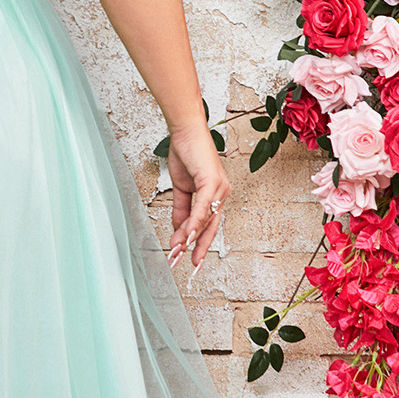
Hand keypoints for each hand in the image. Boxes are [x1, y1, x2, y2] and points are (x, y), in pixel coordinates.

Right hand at [165, 121, 229, 271]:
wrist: (185, 131)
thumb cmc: (186, 153)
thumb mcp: (181, 187)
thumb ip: (182, 210)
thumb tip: (180, 229)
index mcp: (215, 195)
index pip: (208, 225)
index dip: (200, 244)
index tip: (191, 260)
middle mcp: (221, 193)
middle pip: (210, 227)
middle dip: (197, 248)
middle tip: (187, 266)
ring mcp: (219, 188)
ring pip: (204, 220)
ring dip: (188, 238)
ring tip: (176, 252)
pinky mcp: (212, 182)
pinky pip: (202, 207)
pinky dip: (194, 223)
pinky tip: (187, 236)